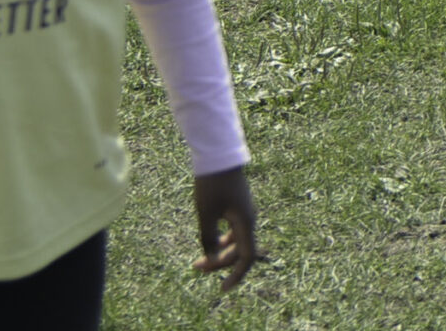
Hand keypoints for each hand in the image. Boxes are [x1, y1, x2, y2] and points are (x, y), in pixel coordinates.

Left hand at [191, 165, 256, 291]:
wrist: (219, 157)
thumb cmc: (212, 185)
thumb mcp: (206, 213)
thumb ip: (208, 238)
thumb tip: (211, 257)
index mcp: (245, 223)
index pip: (246, 257)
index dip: (236, 275)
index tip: (222, 288)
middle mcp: (249, 220)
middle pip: (239, 251)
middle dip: (219, 264)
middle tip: (196, 268)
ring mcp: (245, 213)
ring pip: (236, 242)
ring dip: (220, 253)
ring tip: (199, 260)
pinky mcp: (238, 207)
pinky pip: (234, 231)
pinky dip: (222, 241)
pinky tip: (208, 241)